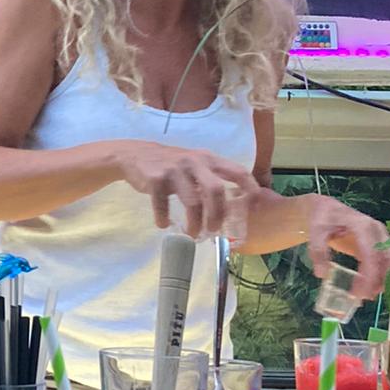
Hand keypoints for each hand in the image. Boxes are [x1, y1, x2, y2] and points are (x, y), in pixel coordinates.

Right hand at [116, 142, 258, 239]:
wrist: (135, 155)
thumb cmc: (172, 165)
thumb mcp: (195, 165)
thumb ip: (212, 179)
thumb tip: (232, 206)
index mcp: (208, 159)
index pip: (237, 171)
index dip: (249, 187)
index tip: (255, 205)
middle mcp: (194, 162)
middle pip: (215, 190)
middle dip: (217, 215)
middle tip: (215, 230)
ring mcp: (174, 170)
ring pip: (192, 202)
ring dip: (194, 223)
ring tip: (192, 234)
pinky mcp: (155, 179)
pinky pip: (163, 205)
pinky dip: (164, 219)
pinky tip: (164, 224)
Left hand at [304, 196, 389, 299]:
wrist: (328, 209)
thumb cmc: (323, 218)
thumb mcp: (315, 232)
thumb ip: (318, 252)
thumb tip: (322, 274)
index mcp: (362, 226)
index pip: (372, 254)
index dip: (368, 276)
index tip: (359, 293)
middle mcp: (376, 230)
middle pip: (386, 259)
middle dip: (378, 280)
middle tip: (364, 297)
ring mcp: (380, 236)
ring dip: (382, 279)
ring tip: (367, 295)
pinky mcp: (379, 243)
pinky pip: (386, 260)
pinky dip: (382, 274)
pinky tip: (371, 287)